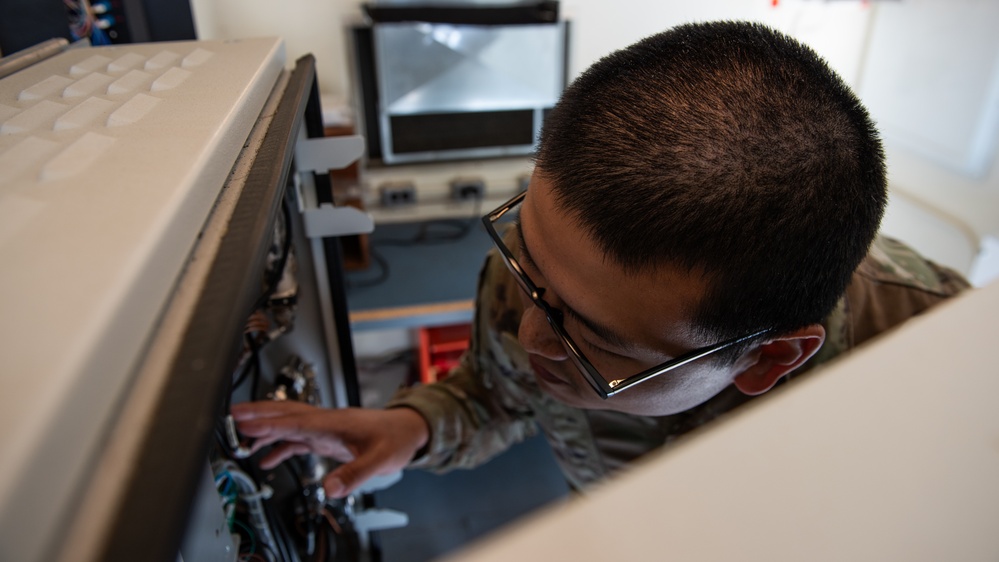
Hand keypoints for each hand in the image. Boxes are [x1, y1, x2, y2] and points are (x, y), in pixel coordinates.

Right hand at [231, 401, 428, 497]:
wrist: (408, 430)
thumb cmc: (396, 438)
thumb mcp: (379, 460)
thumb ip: (355, 474)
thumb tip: (331, 489)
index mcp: (334, 423)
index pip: (296, 421)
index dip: (269, 423)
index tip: (245, 422)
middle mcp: (326, 422)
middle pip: (286, 414)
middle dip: (258, 415)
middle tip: (231, 416)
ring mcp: (324, 428)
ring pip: (288, 424)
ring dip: (264, 430)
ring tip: (239, 438)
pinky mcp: (326, 437)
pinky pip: (297, 439)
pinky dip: (279, 446)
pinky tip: (266, 458)